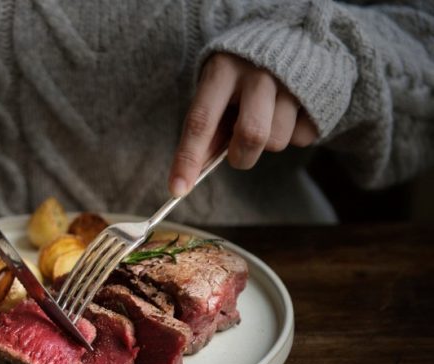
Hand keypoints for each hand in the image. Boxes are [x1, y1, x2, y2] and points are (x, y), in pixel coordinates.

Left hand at [169, 52, 317, 195]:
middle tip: (238, 153)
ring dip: (267, 144)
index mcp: (223, 70)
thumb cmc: (241, 75)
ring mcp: (293, 82)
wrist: (291, 39)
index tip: (177, 190)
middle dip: (241, 157)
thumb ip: (208, 127)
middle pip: (251, 135)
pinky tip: (288, 113)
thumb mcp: (217, 89)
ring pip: (277, 141)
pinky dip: (292, 135)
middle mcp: (259, 72)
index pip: (201, 121)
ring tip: (266, 118)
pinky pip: (302, 137)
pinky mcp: (319, 93)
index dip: (188, 159)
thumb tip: (190, 173)